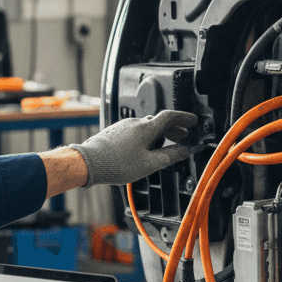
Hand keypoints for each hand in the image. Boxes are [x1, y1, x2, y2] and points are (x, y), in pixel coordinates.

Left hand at [72, 110, 197, 186]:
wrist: (88, 163)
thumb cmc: (116, 164)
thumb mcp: (149, 164)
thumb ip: (169, 156)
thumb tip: (183, 151)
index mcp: (146, 128)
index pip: (170, 117)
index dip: (184, 118)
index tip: (192, 121)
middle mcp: (135, 123)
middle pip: (159, 121)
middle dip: (173, 128)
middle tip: (183, 136)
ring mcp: (123, 126)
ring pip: (147, 126)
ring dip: (159, 133)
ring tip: (165, 144)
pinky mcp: (115, 132)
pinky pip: (136, 130)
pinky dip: (147, 136)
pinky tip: (145, 148)